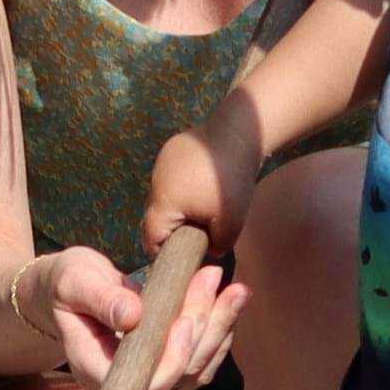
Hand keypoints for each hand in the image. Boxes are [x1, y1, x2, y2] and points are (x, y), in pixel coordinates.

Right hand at [15, 245, 246, 389]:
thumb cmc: (68, 285)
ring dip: (220, 328)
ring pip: (197, 369)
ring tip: (236, 289)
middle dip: (204, 327)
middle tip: (212, 278)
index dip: (171, 361)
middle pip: (179, 374)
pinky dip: (220, 329)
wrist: (73, 290)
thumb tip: (132, 316)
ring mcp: (150, 380)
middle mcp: (126, 387)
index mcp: (95, 370)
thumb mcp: (75, 282)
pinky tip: (231, 300)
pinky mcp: (168, 367)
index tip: (186, 320)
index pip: (143, 386)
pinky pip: (203, 359)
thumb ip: (101, 298)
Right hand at [143, 118, 260, 258]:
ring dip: (181, 206)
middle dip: (176, 229)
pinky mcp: (172, 151)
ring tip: (206, 204)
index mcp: (163, 203)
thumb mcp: (230, 224)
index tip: (185, 254)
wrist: (239, 134)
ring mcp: (162, 164)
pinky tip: (206, 184)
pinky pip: (173, 178)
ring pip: (165, 197)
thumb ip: (216, 246)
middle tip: (199, 232)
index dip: (165, 252)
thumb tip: (209, 250)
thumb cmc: (232, 181)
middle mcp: (155, 184)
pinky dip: (186, 186)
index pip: (151, 239)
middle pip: (158, 218)